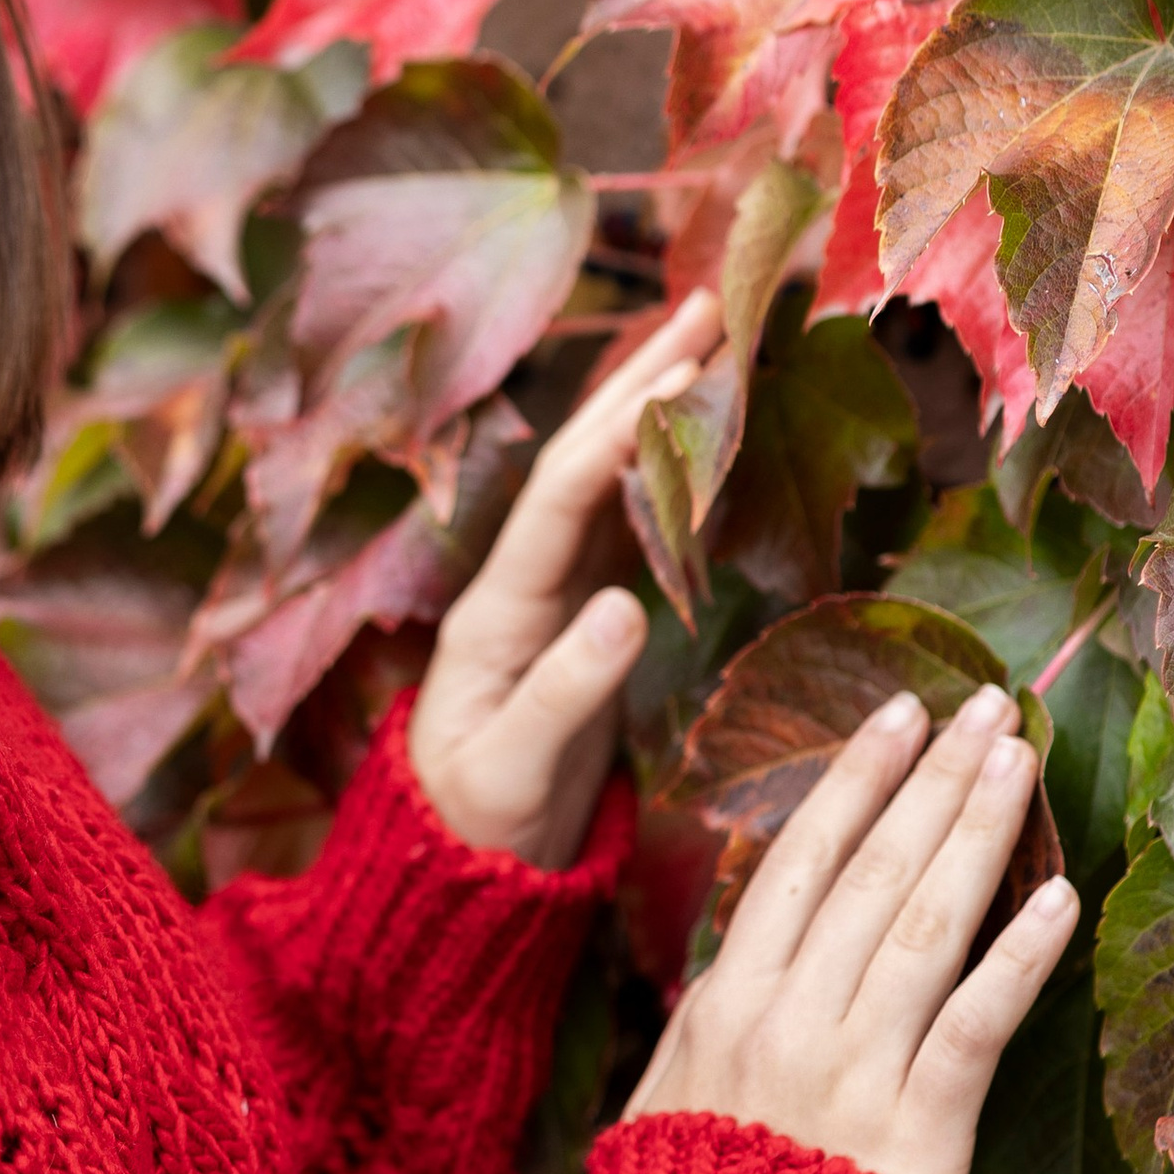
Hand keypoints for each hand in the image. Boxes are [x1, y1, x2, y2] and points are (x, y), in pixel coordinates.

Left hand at [409, 292, 720, 871]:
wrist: (456, 871)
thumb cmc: (476, 826)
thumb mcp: (511, 772)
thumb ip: (563, 695)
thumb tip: (625, 609)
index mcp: (495, 611)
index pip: (560, 498)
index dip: (621, 432)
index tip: (686, 372)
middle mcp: (519, 584)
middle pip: (582, 460)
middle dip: (641, 379)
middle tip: (713, 302)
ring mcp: (549, 595)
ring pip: (606, 480)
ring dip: (655, 407)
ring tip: (717, 337)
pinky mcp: (581, 619)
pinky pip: (626, 523)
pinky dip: (665, 469)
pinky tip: (703, 435)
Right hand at [628, 685, 1078, 1173]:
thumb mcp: (666, 1102)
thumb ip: (709, 1022)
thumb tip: (741, 955)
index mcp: (724, 1002)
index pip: (798, 861)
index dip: (854, 781)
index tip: (896, 714)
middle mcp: (786, 1020)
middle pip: (869, 872)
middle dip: (932, 778)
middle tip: (983, 705)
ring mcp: (850, 1072)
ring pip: (922, 926)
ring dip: (978, 833)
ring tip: (1018, 762)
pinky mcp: (913, 1133)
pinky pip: (973, 1027)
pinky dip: (1017, 958)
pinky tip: (1057, 898)